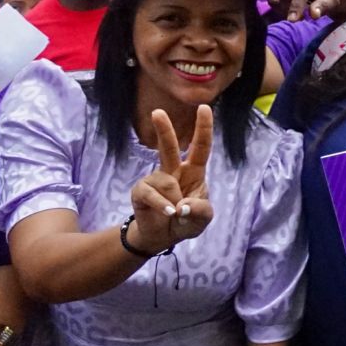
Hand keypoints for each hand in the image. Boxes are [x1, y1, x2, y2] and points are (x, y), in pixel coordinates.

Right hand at [129, 107, 214, 250]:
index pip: (200, 147)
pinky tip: (168, 213)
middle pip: (168, 147)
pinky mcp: (141, 190)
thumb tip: (183, 206)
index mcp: (193, 172)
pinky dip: (162, 206)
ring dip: (175, 202)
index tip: (204, 108)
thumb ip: (201, 211)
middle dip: (163, 129)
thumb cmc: (186, 222)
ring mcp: (155, 179)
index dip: (203, 128)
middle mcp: (173, 171)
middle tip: (157, 112)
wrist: (163, 237)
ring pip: (167, 182)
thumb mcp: (203, 219)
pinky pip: (152, 195)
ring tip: (175, 213)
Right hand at [266, 0, 339, 21]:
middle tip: (299, 18)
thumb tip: (314, 14)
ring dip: (283, 9)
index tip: (293, 20)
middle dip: (290, 8)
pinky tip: (287, 4)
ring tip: (295, 10)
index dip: (296, 5)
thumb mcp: (331, 0)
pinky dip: (277, 5)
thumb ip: (324, 6)